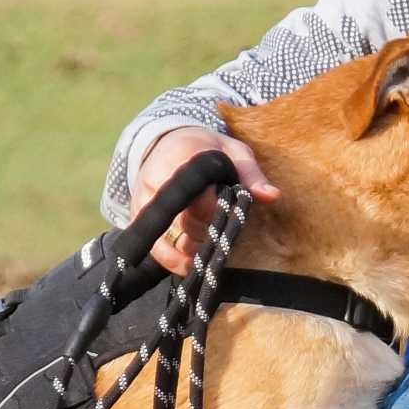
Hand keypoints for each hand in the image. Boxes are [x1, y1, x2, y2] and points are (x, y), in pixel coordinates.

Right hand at [132, 124, 276, 271]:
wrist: (167, 143)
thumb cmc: (206, 148)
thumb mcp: (233, 150)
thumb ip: (251, 174)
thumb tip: (272, 196)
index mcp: (181, 159)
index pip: (202, 198)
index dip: (220, 211)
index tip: (232, 211)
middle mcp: (156, 181)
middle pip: (186, 222)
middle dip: (210, 230)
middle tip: (222, 226)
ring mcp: (143, 201)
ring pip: (170, 238)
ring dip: (194, 247)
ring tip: (211, 244)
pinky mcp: (137, 218)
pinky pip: (154, 248)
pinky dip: (173, 260)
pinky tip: (190, 265)